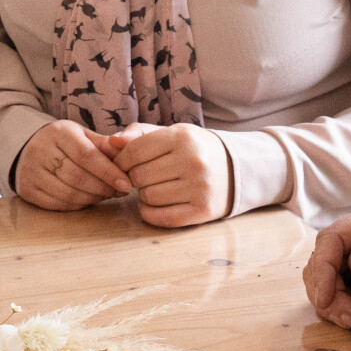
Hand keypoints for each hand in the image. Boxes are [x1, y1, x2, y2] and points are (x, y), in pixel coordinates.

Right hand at [13, 120, 133, 211]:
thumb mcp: (83, 135)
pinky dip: (77, 205)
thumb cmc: (64, 143)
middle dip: (103, 188)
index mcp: (59, 133)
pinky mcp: (27, 189)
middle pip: (77, 177)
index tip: (126, 184)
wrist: (28, 148)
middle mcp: (41, 150)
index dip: (108, 172)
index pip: (87, 155)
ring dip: (92, 198)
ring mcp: (31, 171)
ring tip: (106, 195)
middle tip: (119, 191)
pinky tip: (88, 200)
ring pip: (68, 193)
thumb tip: (128, 150)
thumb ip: (105, 145)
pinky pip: (57, 204)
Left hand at [114, 122, 231, 228]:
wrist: (237, 169)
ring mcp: (200, 187)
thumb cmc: (196, 149)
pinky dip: (150, 213)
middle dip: (134, 178)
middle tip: (143, 177)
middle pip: (138, 176)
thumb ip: (140, 134)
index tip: (122, 165)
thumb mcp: (172, 133)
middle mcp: (192, 161)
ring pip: (148, 197)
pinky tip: (155, 204)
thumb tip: (112, 141)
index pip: (134, 151)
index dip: (121, 160)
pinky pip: (161, 217)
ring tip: (153, 188)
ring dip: (143, 196)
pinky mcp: (203, 211)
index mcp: (183, 137)